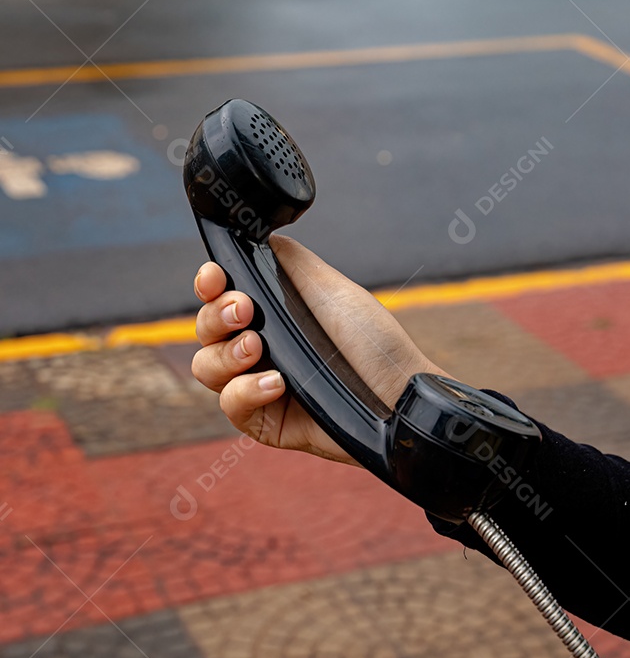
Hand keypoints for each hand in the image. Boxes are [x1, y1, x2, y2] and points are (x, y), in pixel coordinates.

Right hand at [191, 235, 445, 465]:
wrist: (397, 394)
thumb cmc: (372, 341)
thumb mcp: (331, 290)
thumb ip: (291, 261)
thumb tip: (262, 236)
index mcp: (271, 313)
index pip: (219, 295)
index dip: (208, 284)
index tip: (215, 276)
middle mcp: (259, 347)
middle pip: (204, 329)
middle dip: (215, 315)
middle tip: (244, 310)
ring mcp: (257, 386)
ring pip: (206, 367)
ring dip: (225, 353)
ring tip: (256, 348)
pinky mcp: (265, 422)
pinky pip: (230, 405)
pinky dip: (245, 391)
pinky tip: (276, 382)